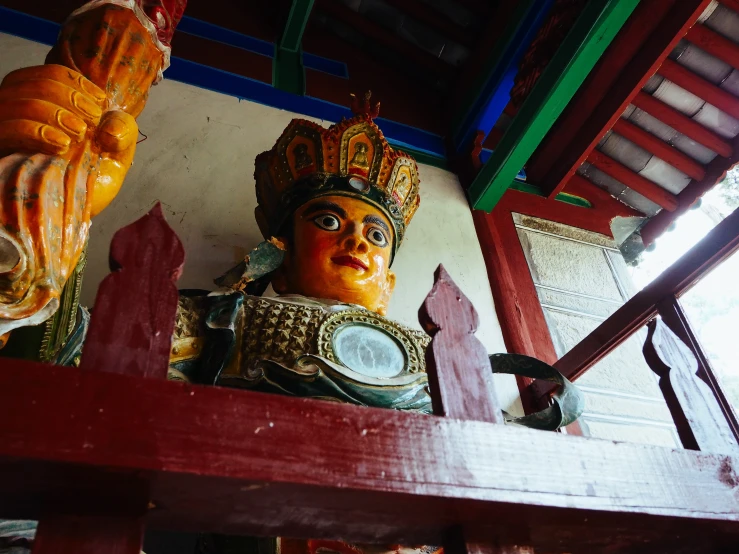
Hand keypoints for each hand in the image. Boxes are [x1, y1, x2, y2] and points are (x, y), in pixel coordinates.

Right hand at [0, 64, 138, 215]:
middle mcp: (19, 114)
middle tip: (90, 120)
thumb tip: (109, 125)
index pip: (50, 76)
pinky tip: (60, 144)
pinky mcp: (0, 150)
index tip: (100, 103)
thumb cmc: (90, 186)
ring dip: (52, 111)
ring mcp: (5, 132)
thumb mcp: (116, 156)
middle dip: (66, 95)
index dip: (76, 83)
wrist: (69, 224)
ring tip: (78, 133)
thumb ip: (123, 131)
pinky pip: (6, 127)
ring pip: (15, 99)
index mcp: (47, 107)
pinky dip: (35, 130)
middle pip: (30, 82)